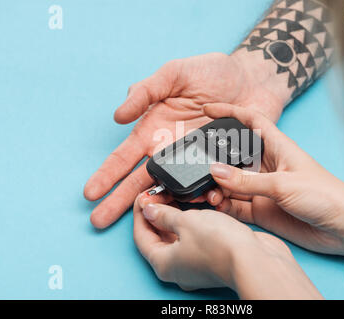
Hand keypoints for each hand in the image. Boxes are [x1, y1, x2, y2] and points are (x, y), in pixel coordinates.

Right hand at [84, 52, 285, 227]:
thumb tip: (118, 116)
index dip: (107, 174)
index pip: (125, 156)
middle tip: (98, 221)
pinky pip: (211, 188)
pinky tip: (204, 202)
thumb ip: (147, 91)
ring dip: (164, 206)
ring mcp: (196, 163)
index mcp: (155, 131)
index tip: (90, 193)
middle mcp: (171, 152)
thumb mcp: (175, 74)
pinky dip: (207, 197)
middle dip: (119, 202)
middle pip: (142, 182)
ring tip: (152, 216)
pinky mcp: (221, 169)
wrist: (253, 79)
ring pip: (175, 192)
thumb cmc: (212, 72)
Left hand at [133, 195, 321, 298]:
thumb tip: (150, 210)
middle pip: (159, 237)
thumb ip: (164, 215)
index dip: (140, 213)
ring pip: (180, 236)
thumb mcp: (185, 221)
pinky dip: (194, 221)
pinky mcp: (213, 256)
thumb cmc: (220, 245)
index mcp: (163, 263)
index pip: (141, 236)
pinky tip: (198, 206)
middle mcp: (178, 267)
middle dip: (158, 213)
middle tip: (160, 193)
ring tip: (178, 195)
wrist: (256, 259)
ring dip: (178, 215)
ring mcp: (196, 263)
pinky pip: (197, 237)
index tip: (142, 195)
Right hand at [203, 103, 343, 261]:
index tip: (207, 109)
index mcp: (276, 147)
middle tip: (195, 165)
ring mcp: (262, 188)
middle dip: (213, 159)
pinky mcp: (261, 209)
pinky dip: (223, 206)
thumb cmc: (325, 195)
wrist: (342, 228)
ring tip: (208, 194)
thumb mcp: (282, 183)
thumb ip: (246, 180)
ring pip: (230, 183)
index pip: (249, 121)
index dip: (229, 112)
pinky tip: (216, 206)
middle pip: (232, 156)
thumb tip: (215, 171)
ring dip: (216, 187)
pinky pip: (234, 205)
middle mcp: (266, 166)